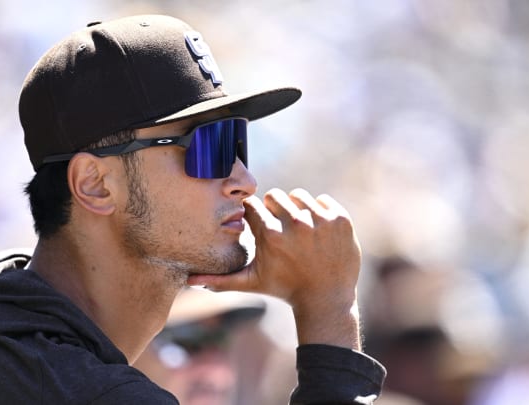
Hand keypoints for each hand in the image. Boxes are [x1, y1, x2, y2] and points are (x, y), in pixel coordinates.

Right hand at [187, 188, 362, 348]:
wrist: (325, 299)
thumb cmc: (284, 289)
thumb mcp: (251, 283)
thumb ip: (220, 279)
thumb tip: (189, 282)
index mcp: (270, 235)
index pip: (254, 206)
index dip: (255, 216)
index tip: (261, 228)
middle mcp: (296, 224)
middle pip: (276, 196)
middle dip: (275, 210)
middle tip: (281, 230)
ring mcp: (320, 220)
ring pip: (299, 196)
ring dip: (297, 210)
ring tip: (300, 232)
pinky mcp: (340, 219)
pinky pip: (323, 200)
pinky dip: (320, 212)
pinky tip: (318, 233)